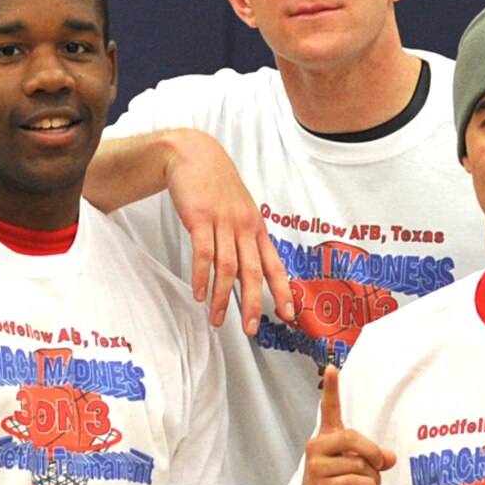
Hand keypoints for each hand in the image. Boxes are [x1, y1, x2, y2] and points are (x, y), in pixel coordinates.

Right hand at [162, 129, 294, 335]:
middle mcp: (244, 227)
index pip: (274, 264)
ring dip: (222, 297)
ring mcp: (223, 222)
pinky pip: (204, 253)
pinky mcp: (200, 218)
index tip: (290, 315)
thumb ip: (242, 241)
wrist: (194, 155)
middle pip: (253, 272)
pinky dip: (202, 277)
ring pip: (228, 267)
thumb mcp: (237, 211)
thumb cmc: (216, 186)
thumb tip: (244, 275)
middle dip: (254, 303)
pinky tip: (199, 293)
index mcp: (256, 227)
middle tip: (251, 329)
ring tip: (217, 319)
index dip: (284, 291)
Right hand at [292, 367, 395, 484]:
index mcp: (326, 437)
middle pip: (354, 438)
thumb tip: (391, 457)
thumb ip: (375, 458)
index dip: (332, 389)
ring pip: (359, 464)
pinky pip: (357, 481)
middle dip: (373, 453)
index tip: (332, 367)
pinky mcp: (320, 484)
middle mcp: (317, 446)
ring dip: (373, 478)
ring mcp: (316, 465)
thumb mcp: (359, 468)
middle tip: (379, 465)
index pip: (329, 409)